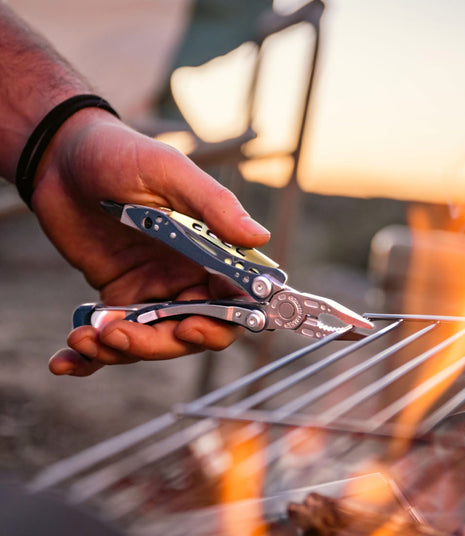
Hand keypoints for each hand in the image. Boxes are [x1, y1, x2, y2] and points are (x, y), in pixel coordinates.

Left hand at [32, 108, 269, 375]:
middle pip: (193, 331)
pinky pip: (113, 336)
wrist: (62, 159)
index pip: (234, 298)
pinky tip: (66, 361)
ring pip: (152, 340)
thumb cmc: (121, 154)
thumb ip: (214, 205)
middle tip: (122, 334)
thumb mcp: (168, 172)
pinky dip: (91, 358)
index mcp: (210, 249)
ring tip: (86, 337)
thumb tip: (259, 237)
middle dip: (161, 343)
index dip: (223, 321)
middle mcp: (187, 275)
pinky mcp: (118, 297)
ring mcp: (152, 289)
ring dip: (121, 351)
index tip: (192, 327)